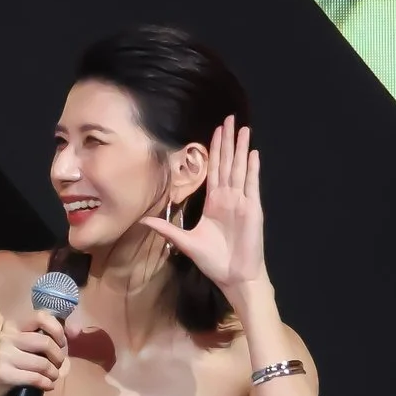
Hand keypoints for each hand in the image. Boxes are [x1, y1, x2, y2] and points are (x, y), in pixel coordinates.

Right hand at [0, 311, 66, 395]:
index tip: (61, 343)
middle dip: (58, 357)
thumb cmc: (19, 364)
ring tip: (52, 377)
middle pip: (45, 342)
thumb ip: (53, 334)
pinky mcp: (2, 374)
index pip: (40, 316)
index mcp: (12, 325)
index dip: (57, 330)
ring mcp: (2, 355)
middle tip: (57, 366)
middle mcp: (5, 336)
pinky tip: (47, 385)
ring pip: (42, 363)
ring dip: (53, 373)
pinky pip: (35, 378)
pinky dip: (47, 384)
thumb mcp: (33, 346)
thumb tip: (76, 331)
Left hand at [142, 115, 264, 290]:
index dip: (214, 151)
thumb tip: (142, 220)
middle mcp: (228, 198)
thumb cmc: (213, 260)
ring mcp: (241, 202)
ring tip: (243, 128)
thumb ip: (166, 228)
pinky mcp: (252, 209)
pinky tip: (252, 153)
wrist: (233, 276)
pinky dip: (251, 169)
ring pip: (239, 168)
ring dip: (240, 148)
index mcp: (214, 203)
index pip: (214, 170)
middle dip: (228, 141)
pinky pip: (251, 185)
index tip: (214, 132)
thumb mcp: (185, 241)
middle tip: (230, 119)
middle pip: (227, 163)